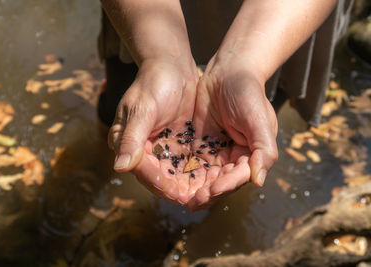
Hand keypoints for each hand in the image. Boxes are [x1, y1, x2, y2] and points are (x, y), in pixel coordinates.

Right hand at [108, 58, 198, 202]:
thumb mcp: (142, 108)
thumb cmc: (153, 82)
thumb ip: (131, 137)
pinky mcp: (179, 144)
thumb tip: (120, 167)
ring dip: (189, 186)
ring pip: (175, 174)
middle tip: (197, 202)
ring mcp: (162, 148)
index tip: (177, 194)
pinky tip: (213, 180)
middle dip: (177, 191)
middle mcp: (144, 150)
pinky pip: (188, 164)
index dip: (159, 183)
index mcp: (128, 142)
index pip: (142, 169)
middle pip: (159, 177)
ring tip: (207, 196)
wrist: (172, 66)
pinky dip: (198, 173)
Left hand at [187, 54, 277, 210]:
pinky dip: (183, 173)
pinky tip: (171, 180)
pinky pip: (191, 162)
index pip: (238, 177)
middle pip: (220, 181)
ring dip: (193, 188)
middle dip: (206, 193)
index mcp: (251, 154)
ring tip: (180, 198)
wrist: (228, 71)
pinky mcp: (199, 144)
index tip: (211, 191)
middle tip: (191, 202)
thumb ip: (263, 150)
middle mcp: (233, 157)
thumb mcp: (260, 120)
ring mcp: (215, 151)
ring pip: (204, 176)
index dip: (225, 186)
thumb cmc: (249, 93)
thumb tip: (258, 181)